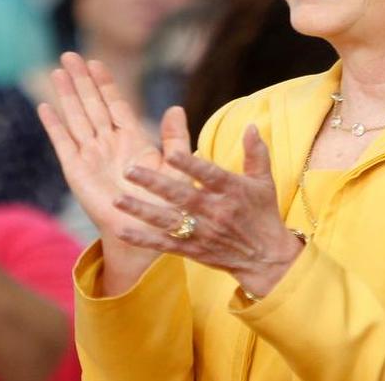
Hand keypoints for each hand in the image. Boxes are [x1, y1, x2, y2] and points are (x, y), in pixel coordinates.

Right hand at [37, 53, 171, 241]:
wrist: (145, 235)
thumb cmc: (166, 205)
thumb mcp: (176, 168)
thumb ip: (175, 138)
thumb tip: (176, 108)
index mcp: (132, 140)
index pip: (115, 104)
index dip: (104, 83)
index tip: (95, 62)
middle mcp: (108, 144)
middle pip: (91, 104)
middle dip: (81, 80)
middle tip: (68, 55)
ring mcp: (90, 156)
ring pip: (76, 118)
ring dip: (66, 95)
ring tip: (56, 72)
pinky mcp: (76, 172)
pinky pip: (63, 143)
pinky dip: (54, 125)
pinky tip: (45, 107)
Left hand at [113, 124, 302, 297]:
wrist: (267, 260)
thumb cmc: (263, 214)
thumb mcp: (264, 182)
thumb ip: (255, 153)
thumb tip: (252, 125)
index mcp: (231, 191)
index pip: (209, 175)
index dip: (190, 165)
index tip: (170, 153)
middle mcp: (215, 212)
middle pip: (182, 196)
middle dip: (154, 184)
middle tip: (129, 170)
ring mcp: (202, 233)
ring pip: (168, 221)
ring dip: (142, 211)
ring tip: (118, 200)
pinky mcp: (193, 250)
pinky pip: (165, 245)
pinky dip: (143, 239)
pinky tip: (122, 231)